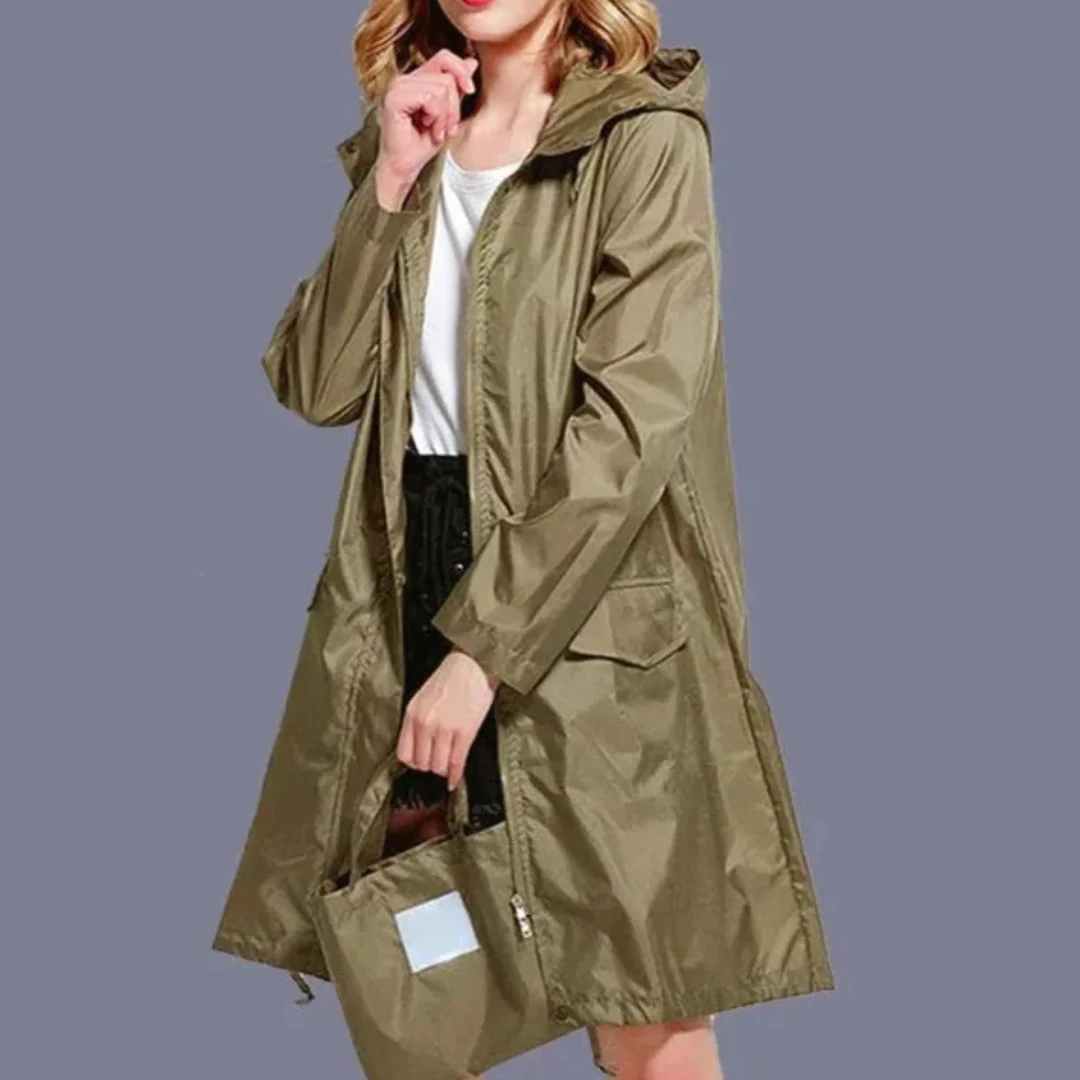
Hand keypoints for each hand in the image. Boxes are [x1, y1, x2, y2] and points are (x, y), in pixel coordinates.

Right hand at [374, 49, 479, 210]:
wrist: (406, 166)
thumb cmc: (422, 144)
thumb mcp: (448, 112)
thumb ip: (457, 87)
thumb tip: (472, 62)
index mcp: (416, 78)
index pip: (445, 57)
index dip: (461, 72)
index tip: (470, 90)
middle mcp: (405, 78)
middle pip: (447, 76)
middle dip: (453, 106)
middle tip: (445, 127)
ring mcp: (398, 86)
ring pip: (441, 87)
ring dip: (444, 115)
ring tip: (435, 130)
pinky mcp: (394, 99)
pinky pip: (430, 98)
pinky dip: (435, 116)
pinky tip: (427, 128)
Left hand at [397, 649, 498, 790]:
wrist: (471, 664)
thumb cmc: (449, 679)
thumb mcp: (423, 698)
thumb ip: (417, 722)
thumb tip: (418, 748)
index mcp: (412, 714)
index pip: (404, 754)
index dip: (414, 762)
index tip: (422, 762)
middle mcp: (425, 723)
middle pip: (422, 764)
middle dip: (431, 766)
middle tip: (439, 762)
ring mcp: (444, 728)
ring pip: (438, 766)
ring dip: (444, 769)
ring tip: (449, 764)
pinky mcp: (464, 731)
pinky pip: (457, 762)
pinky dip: (456, 775)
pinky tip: (455, 779)